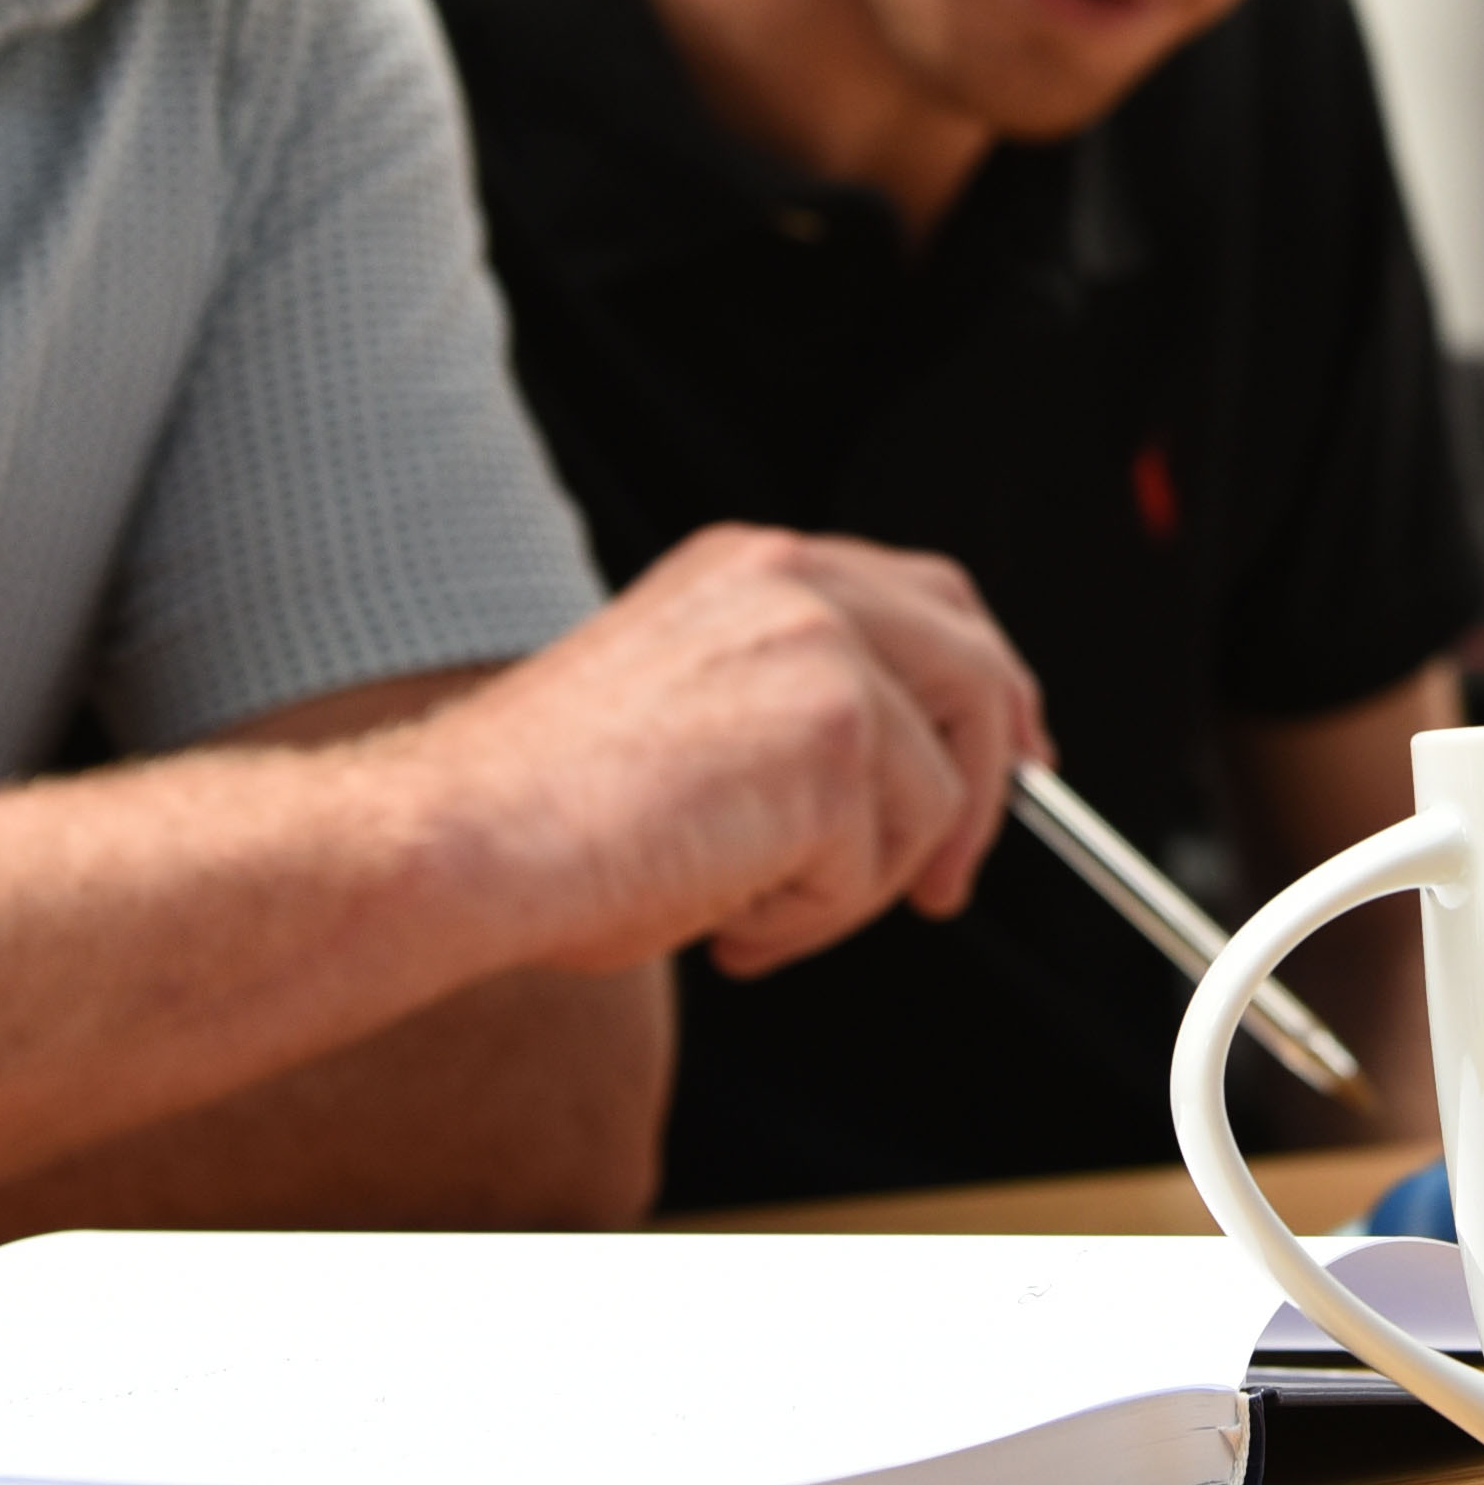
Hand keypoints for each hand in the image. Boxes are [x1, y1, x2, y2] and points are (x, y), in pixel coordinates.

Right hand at [433, 525, 1036, 980]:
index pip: (930, 601)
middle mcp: (798, 583)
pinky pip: (886, 864)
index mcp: (756, 565)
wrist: (468, 838)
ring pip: (935, 796)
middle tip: (948, 882)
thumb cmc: (540, 805)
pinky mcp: (836, 740)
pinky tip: (730, 916)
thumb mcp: (692, 714)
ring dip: (855, 886)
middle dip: (990, 785)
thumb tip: (891, 794)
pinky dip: (817, 919)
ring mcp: (824, 654)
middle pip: (975, 669)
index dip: (988, 685)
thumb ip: (794, 714)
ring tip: (747, 906)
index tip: (1015, 754)